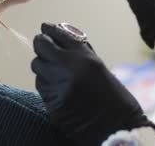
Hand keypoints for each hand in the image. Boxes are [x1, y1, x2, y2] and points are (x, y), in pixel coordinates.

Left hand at [31, 23, 154, 145]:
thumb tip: (56, 37)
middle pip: (41, 46)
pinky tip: (58, 88)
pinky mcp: (52, 103)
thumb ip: (78, 53)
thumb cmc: (112, 95)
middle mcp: (68, 68)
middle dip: (41, 45)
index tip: (45, 28)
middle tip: (44, 47)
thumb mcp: (98, 67)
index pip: (58, 34)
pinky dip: (46, 84)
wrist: (117, 126)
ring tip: (55, 72)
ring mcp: (58, 86)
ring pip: (37, 66)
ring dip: (44, 66)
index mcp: (84, 57)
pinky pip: (41, 86)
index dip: (49, 30)